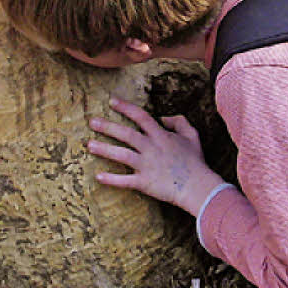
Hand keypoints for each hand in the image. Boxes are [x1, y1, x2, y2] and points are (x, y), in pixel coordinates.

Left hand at [87, 96, 224, 215]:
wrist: (198, 186)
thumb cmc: (196, 161)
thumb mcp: (192, 135)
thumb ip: (179, 122)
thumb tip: (163, 117)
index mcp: (160, 136)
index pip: (140, 116)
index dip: (125, 107)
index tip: (111, 101)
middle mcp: (150, 148)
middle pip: (125, 134)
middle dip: (107, 126)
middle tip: (92, 121)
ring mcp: (146, 165)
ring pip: (121, 154)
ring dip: (104, 149)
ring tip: (89, 145)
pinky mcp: (144, 182)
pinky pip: (124, 181)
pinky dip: (111, 179)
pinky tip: (98, 176)